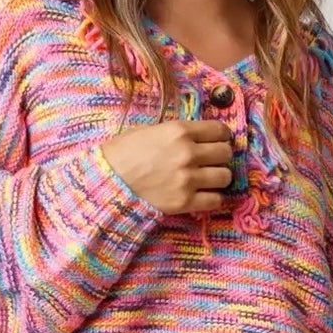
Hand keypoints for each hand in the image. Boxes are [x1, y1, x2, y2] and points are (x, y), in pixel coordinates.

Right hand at [97, 120, 234, 213]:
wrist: (107, 183)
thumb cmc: (122, 154)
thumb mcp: (148, 131)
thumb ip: (175, 133)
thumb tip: (195, 137)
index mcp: (179, 131)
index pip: (219, 130)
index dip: (222, 136)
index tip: (219, 141)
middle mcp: (188, 153)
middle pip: (225, 153)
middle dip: (221, 156)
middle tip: (212, 161)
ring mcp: (188, 179)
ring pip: (225, 176)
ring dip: (219, 177)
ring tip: (209, 180)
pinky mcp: (185, 202)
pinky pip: (216, 200)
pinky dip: (213, 198)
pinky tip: (203, 195)